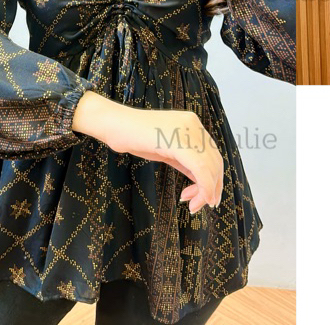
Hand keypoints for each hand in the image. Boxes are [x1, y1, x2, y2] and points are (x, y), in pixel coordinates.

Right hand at [73, 91, 222, 213]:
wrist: (114, 124)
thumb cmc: (134, 136)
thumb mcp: (166, 149)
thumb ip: (185, 160)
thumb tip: (201, 180)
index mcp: (192, 124)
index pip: (212, 154)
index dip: (212, 178)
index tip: (204, 197)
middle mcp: (194, 125)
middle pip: (215, 161)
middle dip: (212, 187)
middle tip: (201, 205)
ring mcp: (188, 131)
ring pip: (210, 167)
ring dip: (206, 191)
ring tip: (193, 206)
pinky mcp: (180, 142)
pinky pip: (200, 168)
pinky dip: (202, 187)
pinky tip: (194, 200)